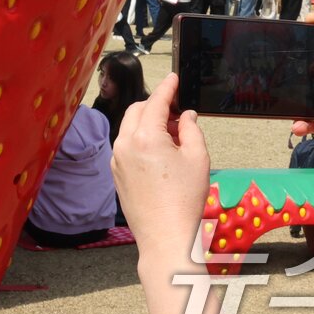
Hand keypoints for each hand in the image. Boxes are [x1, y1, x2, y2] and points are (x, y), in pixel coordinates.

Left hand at [111, 73, 211, 260]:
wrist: (165, 235)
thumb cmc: (184, 199)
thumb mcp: (198, 158)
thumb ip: (191, 129)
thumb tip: (185, 116)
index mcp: (144, 137)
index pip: (155, 102)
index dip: (167, 88)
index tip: (174, 78)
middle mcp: (124, 144)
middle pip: (138, 110)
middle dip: (156, 106)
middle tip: (178, 113)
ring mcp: (116, 159)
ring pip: (129, 128)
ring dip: (148, 123)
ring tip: (173, 137)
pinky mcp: (115, 173)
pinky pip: (126, 145)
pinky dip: (140, 139)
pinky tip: (160, 152)